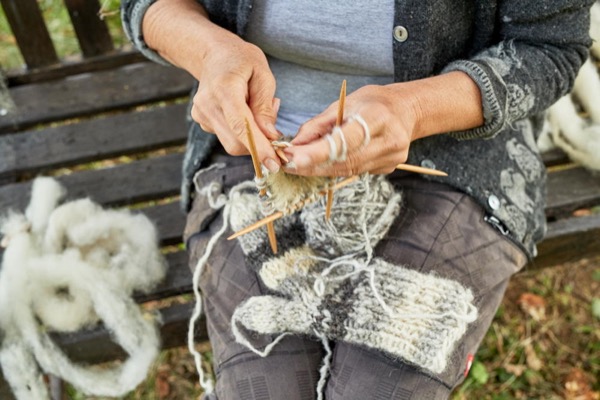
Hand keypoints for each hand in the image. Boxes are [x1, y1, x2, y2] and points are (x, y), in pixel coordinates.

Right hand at [143, 0, 281, 171]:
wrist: (214, 54)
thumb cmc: (242, 60)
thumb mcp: (263, 74)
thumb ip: (265, 107)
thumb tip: (270, 136)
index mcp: (224, 88)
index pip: (242, 126)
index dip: (259, 148)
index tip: (274, 164)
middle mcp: (208, 104)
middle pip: (236, 142)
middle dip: (259, 146)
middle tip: (275, 129)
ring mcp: (201, 114)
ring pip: (232, 143)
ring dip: (252, 138)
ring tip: (258, 111)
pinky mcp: (202, 121)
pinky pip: (227, 137)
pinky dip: (242, 133)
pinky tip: (245, 113)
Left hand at [284, 84, 418, 175]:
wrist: (405, 110)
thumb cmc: (373, 102)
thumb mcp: (345, 103)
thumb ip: (318, 125)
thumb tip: (294, 145)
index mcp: (379, 117)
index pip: (345, 140)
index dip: (318, 152)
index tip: (295, 158)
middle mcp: (389, 140)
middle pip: (344, 160)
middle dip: (313, 164)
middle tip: (288, 164)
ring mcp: (391, 158)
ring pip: (347, 170)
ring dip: (320, 169)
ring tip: (299, 164)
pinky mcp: (388, 168)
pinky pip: (355, 171)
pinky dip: (336, 168)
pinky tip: (323, 163)